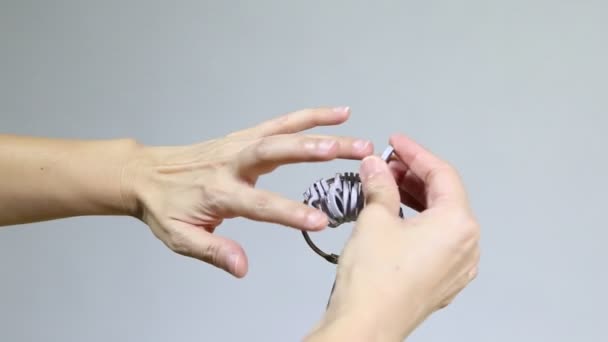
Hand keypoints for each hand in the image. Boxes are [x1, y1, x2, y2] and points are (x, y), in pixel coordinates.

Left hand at [124, 107, 373, 277]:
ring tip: (356, 136)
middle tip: (354, 153)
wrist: (146, 174)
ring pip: (283, 132)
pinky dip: (309, 117)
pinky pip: (281, 123)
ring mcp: (239, 144)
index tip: (320, 221)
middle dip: (316, 151)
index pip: (259, 203)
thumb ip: (213, 251)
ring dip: (322, 130)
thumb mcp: (180, 237)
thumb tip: (243, 267)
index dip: (289, 212)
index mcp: (218, 192)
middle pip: (277, 151)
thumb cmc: (165, 207)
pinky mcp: (244, 136)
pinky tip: (336, 116)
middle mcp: (232, 162)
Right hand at [307, 134, 479, 340]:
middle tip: (387, 164)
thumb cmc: (375, 281)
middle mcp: (466, 246)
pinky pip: (437, 241)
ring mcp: (457, 267)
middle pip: (445, 196)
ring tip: (388, 186)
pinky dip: (419, 223)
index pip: (441, 174)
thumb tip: (376, 166)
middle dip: (415, 175)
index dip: (415, 153)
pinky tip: (396, 216)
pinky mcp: (443, 281)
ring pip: (441, 219)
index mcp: (458, 225)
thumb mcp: (374, 219)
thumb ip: (380, 184)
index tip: (396, 143)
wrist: (366, 327)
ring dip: (416, 198)